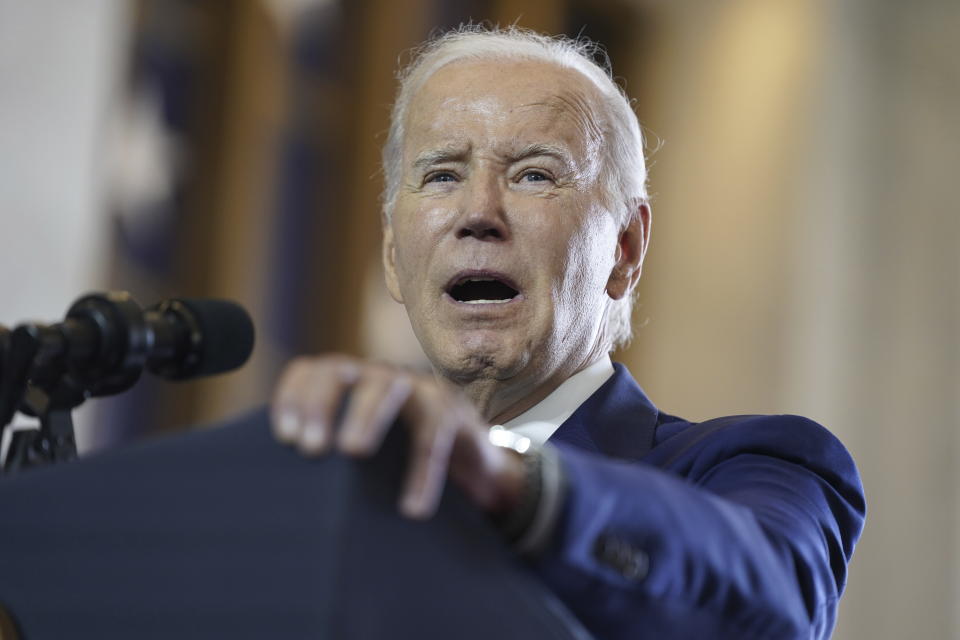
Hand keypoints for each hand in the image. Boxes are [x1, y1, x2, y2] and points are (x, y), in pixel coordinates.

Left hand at [270, 355, 525, 519]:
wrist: (471, 466)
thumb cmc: (404, 459)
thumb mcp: (364, 447)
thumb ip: (330, 450)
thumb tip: (276, 488)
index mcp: (353, 383)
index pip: (313, 370)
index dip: (293, 396)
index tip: (284, 437)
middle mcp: (382, 377)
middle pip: (342, 371)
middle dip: (321, 404)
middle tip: (309, 447)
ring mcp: (420, 389)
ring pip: (387, 388)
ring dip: (366, 415)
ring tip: (352, 451)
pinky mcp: (454, 413)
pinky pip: (434, 437)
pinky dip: (423, 473)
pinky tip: (413, 508)